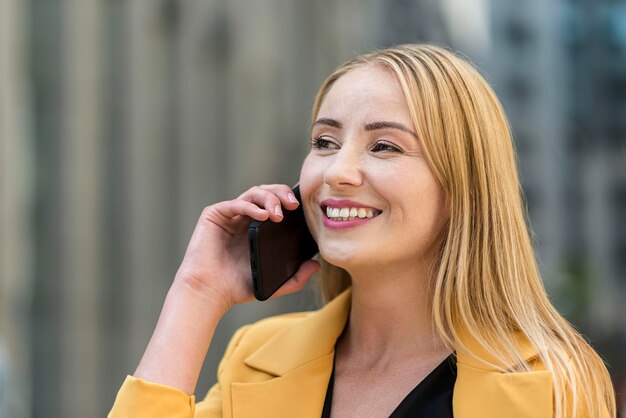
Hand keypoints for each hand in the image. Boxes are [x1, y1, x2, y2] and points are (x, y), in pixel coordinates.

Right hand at [174, 184, 320, 312]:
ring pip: (254, 193)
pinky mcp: (215, 215)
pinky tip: (264, 216)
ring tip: (279, 215)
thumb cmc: (237, 288)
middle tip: (294, 205)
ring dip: (270, 199)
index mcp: (258, 228)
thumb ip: (297, 277)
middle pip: (267, 192)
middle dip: (282, 194)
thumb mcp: (275, 284)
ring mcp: (229, 214)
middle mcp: (243, 217)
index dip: (290, 200)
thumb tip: (317, 265)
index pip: (277, 204)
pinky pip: (236, 203)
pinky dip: (252, 206)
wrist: (209, 293)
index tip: (304, 209)